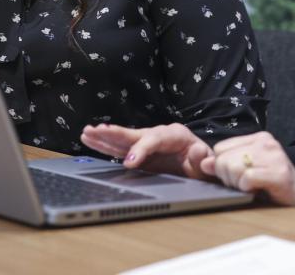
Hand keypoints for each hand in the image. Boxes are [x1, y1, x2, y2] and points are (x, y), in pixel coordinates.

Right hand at [80, 123, 212, 179]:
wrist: (202, 163)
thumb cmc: (203, 162)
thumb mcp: (207, 161)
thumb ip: (202, 158)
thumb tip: (197, 152)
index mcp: (175, 135)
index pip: (155, 140)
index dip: (141, 150)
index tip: (129, 163)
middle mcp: (158, 135)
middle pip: (135, 134)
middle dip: (116, 133)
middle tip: (98, 131)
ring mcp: (147, 142)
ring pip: (123, 139)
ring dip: (105, 136)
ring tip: (87, 132)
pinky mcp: (139, 152)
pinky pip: (120, 148)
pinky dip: (105, 144)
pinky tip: (90, 139)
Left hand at [200, 132, 294, 209]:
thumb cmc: (271, 187)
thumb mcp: (245, 172)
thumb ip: (225, 166)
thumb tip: (204, 164)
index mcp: (258, 138)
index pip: (220, 148)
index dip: (222, 167)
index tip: (236, 177)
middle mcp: (266, 142)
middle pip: (223, 159)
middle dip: (228, 178)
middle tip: (245, 185)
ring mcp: (274, 155)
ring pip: (233, 167)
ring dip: (238, 184)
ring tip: (252, 188)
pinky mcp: (279, 172)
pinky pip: (246, 179)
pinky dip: (248, 189)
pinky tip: (259, 191)